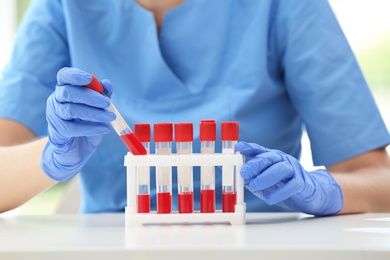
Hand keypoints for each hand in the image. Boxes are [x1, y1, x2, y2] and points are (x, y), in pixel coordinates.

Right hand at [40, 67, 114, 181]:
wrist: (75, 150)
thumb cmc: (86, 124)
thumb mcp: (98, 108)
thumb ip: (103, 95)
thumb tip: (106, 84)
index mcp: (65, 89)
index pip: (64, 76)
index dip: (74, 75)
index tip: (89, 78)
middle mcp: (56, 100)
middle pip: (68, 92)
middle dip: (89, 96)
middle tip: (107, 103)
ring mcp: (54, 116)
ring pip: (71, 110)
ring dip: (94, 113)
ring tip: (110, 117)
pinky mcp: (58, 132)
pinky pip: (72, 128)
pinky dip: (91, 128)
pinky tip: (104, 128)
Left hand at [235, 142, 343, 214]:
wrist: (312, 193)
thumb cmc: (285, 185)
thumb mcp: (265, 182)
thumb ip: (252, 178)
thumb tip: (238, 178)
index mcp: (273, 158)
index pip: (260, 150)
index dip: (249, 148)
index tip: (238, 148)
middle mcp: (283, 161)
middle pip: (269, 157)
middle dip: (255, 164)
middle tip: (244, 173)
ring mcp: (294, 170)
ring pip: (280, 169)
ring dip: (266, 177)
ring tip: (255, 186)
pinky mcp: (303, 183)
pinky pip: (292, 186)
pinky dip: (280, 193)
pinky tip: (270, 199)